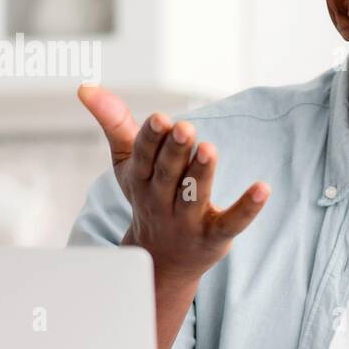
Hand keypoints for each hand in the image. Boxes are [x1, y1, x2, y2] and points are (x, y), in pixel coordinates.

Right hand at [77, 85, 268, 284]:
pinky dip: (248, 207)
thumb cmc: (148, 197)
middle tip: (186, 128)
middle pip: (167, 174)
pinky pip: (232, 222)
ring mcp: (187, 221)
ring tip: (209, 149)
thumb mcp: (128, 163)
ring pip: (194, 196)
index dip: (151, 138)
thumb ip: (114, 123)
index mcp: (140, 179)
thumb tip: (85, 87)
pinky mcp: (214, 236)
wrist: (161, 260)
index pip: (143, 156)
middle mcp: (161, 200)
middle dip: (175, 151)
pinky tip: (263, 188)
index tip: (160, 119)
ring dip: (202, 173)